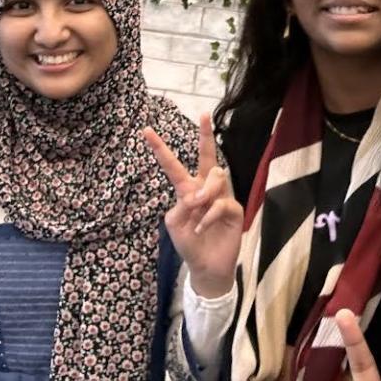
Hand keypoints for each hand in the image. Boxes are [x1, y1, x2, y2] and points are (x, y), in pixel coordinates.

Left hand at [143, 114, 242, 298]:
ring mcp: (221, 197)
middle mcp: (205, 189)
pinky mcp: (234, 210)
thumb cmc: (189, 243)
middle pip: (207, 156)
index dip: (160, 149)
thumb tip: (195, 195)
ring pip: (216, 175)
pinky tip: (202, 228)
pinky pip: (222, 203)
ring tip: (196, 206)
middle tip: (204, 114)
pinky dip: (208, 216)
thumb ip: (180, 205)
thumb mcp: (174, 224)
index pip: (173, 166)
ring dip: (204, 190)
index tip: (146, 131)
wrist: (205, 266)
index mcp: (187, 190)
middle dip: (206, 135)